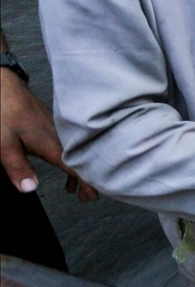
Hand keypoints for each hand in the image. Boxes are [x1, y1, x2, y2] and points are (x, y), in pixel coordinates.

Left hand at [0, 67, 97, 200]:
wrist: (5, 88)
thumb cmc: (4, 113)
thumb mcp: (4, 145)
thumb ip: (18, 168)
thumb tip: (31, 189)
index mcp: (53, 145)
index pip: (77, 168)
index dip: (87, 183)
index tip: (94, 196)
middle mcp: (61, 137)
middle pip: (81, 162)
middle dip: (87, 181)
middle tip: (87, 198)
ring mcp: (60, 130)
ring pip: (77, 153)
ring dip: (78, 170)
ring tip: (74, 189)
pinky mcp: (55, 126)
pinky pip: (70, 145)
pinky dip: (72, 158)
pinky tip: (65, 163)